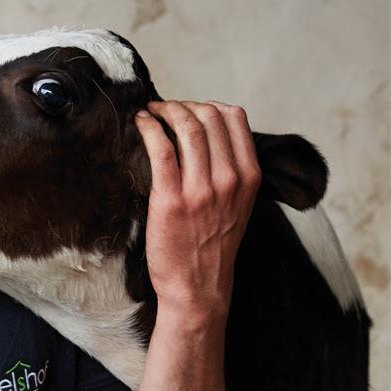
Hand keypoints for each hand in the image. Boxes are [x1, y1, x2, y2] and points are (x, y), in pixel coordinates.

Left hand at [138, 100, 258, 320]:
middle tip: (163, 109)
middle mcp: (230, 179)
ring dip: (164, 111)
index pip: (234, 117)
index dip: (207, 104)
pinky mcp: (171, 199)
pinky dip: (148, 128)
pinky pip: (161, 149)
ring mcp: (202, 189)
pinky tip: (140, 124)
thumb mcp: (237, 203)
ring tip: (150, 113)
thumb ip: (230, 170)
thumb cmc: (212, 244)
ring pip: (187, 127)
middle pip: (209, 116)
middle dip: (182, 105)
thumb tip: (208, 135)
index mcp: (249, 176)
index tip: (187, 108)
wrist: (198, 286)